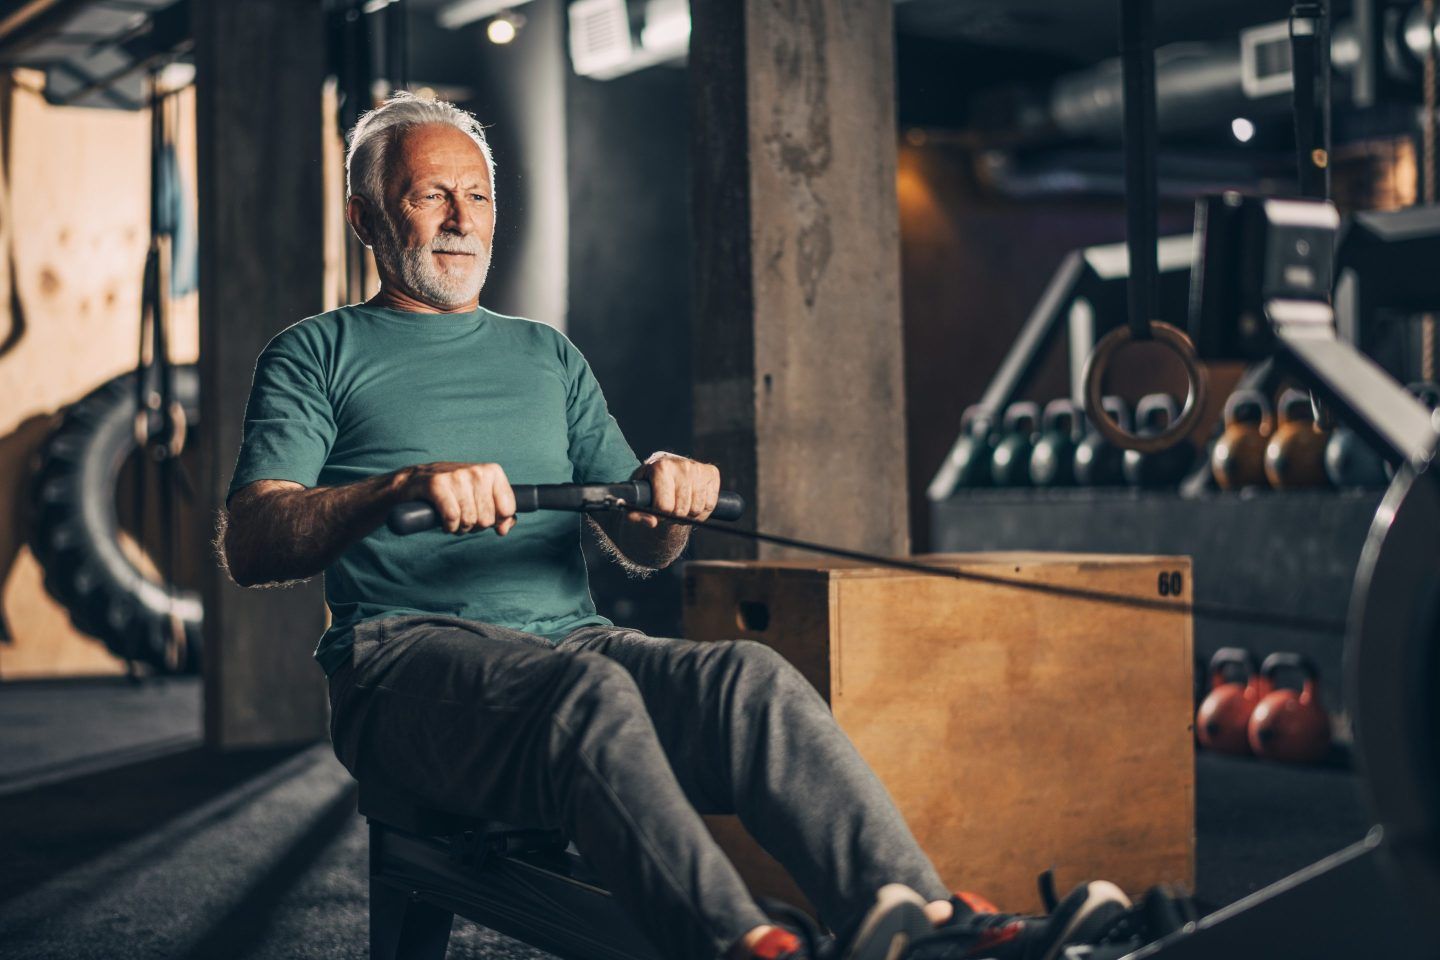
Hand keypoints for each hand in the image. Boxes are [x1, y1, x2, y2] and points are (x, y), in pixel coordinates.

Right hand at [398, 462, 516, 534]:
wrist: (414, 481)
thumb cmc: (452, 491)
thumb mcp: (480, 497)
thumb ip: (500, 513)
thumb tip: (504, 529)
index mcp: (492, 472)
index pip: (507, 510)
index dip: (496, 520)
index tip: (484, 516)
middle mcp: (477, 471)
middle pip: (487, 519)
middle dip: (475, 525)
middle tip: (464, 517)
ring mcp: (457, 476)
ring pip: (469, 520)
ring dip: (460, 527)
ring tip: (454, 518)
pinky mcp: (437, 484)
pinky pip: (452, 517)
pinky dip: (449, 526)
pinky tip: (445, 522)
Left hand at [629, 453, 719, 527]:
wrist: (665, 468)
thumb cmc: (649, 485)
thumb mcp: (637, 497)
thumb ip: (636, 513)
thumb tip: (652, 522)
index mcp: (661, 467)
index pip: (664, 506)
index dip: (660, 515)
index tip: (657, 511)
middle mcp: (682, 465)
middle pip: (682, 510)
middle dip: (674, 517)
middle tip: (669, 511)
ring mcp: (699, 468)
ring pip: (697, 509)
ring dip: (688, 516)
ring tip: (679, 508)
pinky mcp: (712, 472)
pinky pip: (710, 505)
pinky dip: (701, 512)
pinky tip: (692, 505)